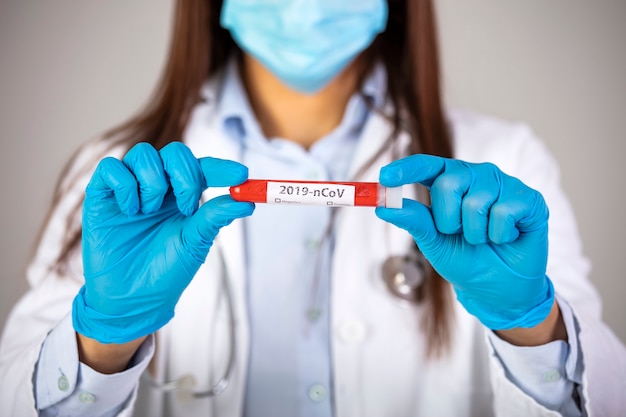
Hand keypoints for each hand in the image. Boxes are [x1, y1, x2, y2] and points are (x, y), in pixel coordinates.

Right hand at [72, 142, 254, 343]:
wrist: (132, 298)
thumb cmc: (165, 271)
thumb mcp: (195, 242)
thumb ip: (215, 217)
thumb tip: (247, 201)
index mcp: (182, 195)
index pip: (203, 168)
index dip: (222, 167)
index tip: (242, 175)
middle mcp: (158, 187)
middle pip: (175, 152)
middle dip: (185, 174)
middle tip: (185, 206)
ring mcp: (129, 189)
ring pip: (143, 154)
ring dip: (153, 182)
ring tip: (150, 212)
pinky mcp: (101, 195)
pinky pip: (111, 168)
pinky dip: (125, 185)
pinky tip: (129, 211)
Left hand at [376, 154, 553, 329]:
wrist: (499, 287)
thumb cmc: (465, 260)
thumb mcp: (433, 242)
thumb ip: (413, 221)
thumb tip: (383, 207)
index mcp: (449, 182)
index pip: (426, 165)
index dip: (405, 169)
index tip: (384, 177)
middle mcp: (476, 176)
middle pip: (448, 183)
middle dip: (448, 220)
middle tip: (461, 234)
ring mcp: (503, 184)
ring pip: (476, 202)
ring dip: (475, 233)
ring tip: (485, 238)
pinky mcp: (529, 198)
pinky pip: (503, 212)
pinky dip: (499, 235)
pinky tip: (506, 237)